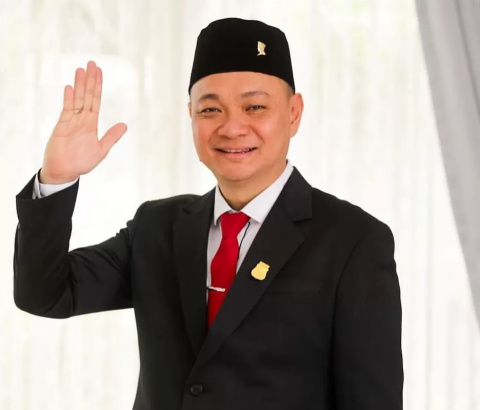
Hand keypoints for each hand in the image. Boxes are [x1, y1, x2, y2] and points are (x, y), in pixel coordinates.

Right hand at [40, 61, 126, 183]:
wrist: (64, 172)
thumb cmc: (81, 162)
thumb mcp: (101, 150)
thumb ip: (111, 137)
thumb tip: (124, 124)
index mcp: (91, 124)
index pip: (96, 101)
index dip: (98, 86)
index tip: (99, 72)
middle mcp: (82, 119)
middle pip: (87, 96)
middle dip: (89, 80)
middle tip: (92, 63)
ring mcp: (71, 121)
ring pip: (76, 99)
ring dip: (79, 85)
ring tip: (81, 70)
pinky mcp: (62, 126)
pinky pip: (66, 110)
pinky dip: (68, 99)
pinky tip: (70, 88)